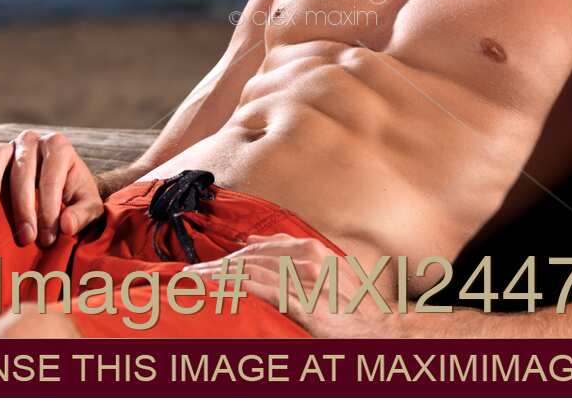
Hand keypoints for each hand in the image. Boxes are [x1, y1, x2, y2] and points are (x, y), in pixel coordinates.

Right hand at [0, 129, 103, 246]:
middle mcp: (34, 141)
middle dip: (24, 207)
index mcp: (60, 148)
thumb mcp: (88, 206)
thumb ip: (82, 215)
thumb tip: (65, 226)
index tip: (46, 238)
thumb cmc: (75, 196)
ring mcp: (11, 143)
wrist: (62, 183)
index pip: (51, 181)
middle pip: (24, 172)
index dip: (48, 210)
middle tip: (25, 238)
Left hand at [186, 233, 395, 337]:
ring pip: (251, 271)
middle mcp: (308, 258)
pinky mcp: (304, 303)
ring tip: (192, 283)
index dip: (231, 256)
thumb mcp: (329, 271)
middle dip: (218, 266)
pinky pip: (262, 291)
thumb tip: (255, 240)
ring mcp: (306, 280)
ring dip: (218, 277)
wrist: (382, 331)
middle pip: (250, 258)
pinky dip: (236, 288)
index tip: (207, 264)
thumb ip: (294, 253)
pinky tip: (217, 292)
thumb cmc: (355, 305)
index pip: (261, 248)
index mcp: (313, 249)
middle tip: (189, 275)